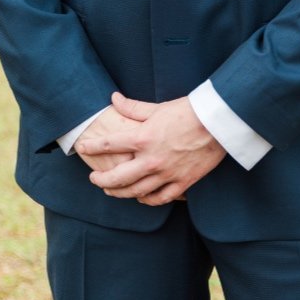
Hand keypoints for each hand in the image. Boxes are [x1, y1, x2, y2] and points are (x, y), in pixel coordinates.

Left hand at [79, 93, 224, 205]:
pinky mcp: (183, 182)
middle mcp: (151, 159)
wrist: (218, 124)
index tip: (82, 148)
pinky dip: (148, 200)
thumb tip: (114, 98)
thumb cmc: (187, 111)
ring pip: (137, 191)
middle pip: (118, 177)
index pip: (108, 145)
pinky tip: (141, 198)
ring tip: (111, 191)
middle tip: (94, 179)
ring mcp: (167, 173)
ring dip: (120, 193)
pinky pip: (161, 198)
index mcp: (142, 138)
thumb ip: (132, 108)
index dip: (92, 147)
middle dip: (102, 181)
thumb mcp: (156, 107)